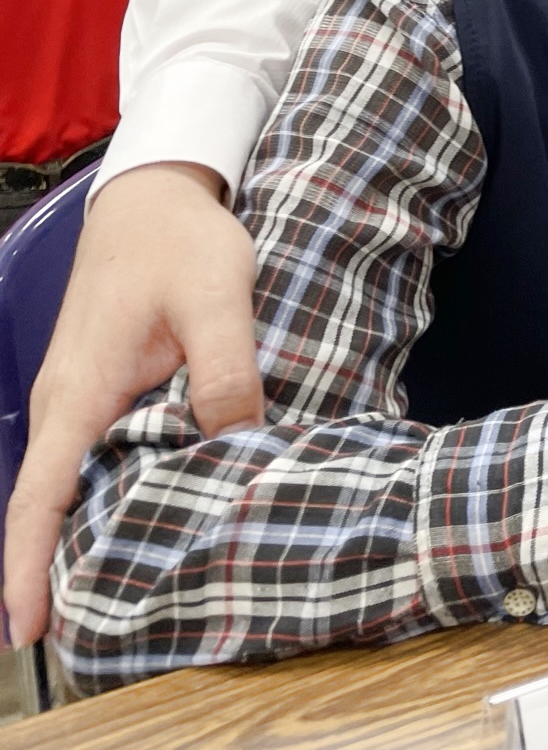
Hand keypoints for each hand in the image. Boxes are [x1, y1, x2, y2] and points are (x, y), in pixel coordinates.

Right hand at [3, 165, 260, 645]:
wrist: (156, 195)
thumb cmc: (180, 241)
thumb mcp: (217, 297)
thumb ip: (226, 369)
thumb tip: (237, 441)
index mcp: (80, 390)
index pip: (38, 496)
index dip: (27, 565)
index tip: (25, 629)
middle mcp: (66, 402)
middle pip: (48, 504)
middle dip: (54, 570)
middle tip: (84, 638)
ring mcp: (79, 396)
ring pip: (70, 482)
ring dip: (79, 536)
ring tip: (111, 599)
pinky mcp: (101, 387)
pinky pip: (91, 456)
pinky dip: (101, 496)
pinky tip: (139, 522)